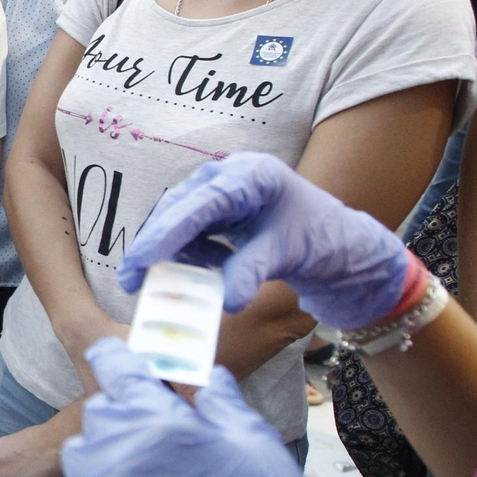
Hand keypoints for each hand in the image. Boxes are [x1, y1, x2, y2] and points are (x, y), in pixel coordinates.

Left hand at [61, 338, 408, 476]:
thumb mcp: (254, 442)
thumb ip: (219, 400)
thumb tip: (205, 375)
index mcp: (158, 421)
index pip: (114, 368)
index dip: (116, 360)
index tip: (115, 360)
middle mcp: (119, 454)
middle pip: (99, 414)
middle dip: (124, 415)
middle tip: (157, 434)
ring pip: (82, 457)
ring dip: (107, 456)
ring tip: (150, 475)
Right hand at [117, 152, 408, 328]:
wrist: (345, 246)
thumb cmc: (323, 240)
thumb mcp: (287, 255)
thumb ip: (251, 273)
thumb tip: (222, 302)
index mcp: (251, 176)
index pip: (197, 205)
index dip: (164, 235)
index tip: (140, 263)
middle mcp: (230, 175)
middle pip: (178, 209)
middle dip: (154, 246)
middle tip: (131, 281)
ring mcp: (223, 190)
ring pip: (179, 219)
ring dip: (168, 252)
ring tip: (159, 283)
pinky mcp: (220, 209)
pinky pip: (190, 230)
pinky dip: (187, 253)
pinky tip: (199, 271)